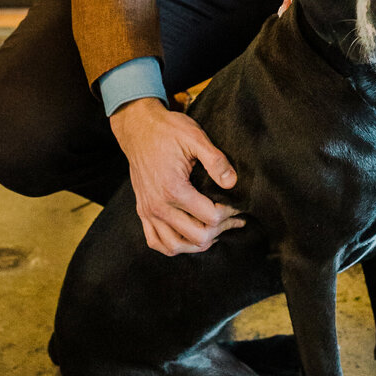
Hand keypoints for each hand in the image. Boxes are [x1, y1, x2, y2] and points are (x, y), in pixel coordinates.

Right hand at [110, 98, 243, 256]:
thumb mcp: (195, 138)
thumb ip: (216, 161)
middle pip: (197, 237)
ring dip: (198, 243)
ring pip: (175, 247)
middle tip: (232, 218)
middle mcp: (158, 206)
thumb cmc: (168, 130)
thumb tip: (232, 183)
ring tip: (215, 230)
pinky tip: (188, 237)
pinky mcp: (142, 211)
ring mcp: (148, 211)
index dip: (229, 213)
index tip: (238, 205)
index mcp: (173, 189)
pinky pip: (155, 242)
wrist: (138, 128)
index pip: (210, 217)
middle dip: (220, 230)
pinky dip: (173, 246)